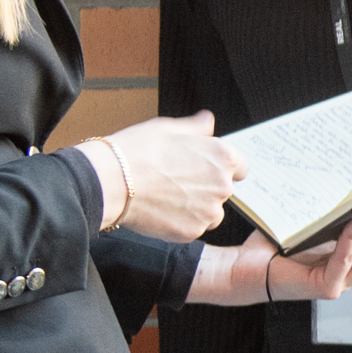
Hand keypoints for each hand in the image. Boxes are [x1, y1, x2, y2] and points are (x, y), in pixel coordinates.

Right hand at [88, 110, 243, 238]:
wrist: (111, 181)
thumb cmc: (137, 151)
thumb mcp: (169, 128)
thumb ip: (196, 127)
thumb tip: (208, 121)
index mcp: (223, 156)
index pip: (240, 167)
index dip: (221, 168)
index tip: (205, 169)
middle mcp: (222, 185)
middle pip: (224, 190)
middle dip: (206, 187)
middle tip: (177, 181)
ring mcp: (209, 211)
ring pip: (211, 212)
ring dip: (197, 208)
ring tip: (168, 197)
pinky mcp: (192, 231)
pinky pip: (193, 228)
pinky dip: (182, 222)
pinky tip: (161, 210)